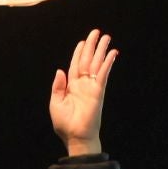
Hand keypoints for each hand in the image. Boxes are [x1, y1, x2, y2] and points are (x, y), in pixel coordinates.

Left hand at [50, 28, 117, 155]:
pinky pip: (103, 74)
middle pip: (87, 60)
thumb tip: (60, 70)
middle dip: (92, 46)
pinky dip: (107, 63)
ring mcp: (91, 87)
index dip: (79, 52)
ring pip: (97, 64)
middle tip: (97, 32)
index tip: (83, 41)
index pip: (75, 65)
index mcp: (71, 86)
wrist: (75, 136)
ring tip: (106, 38)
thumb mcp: (55, 103)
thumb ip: (58, 87)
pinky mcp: (99, 92)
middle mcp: (82, 84)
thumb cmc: (64, 123)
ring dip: (102, 51)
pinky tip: (112, 53)